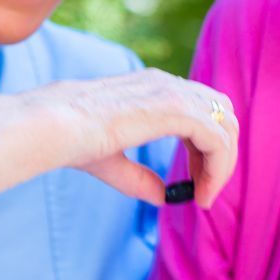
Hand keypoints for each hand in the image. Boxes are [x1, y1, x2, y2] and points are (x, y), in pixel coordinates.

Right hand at [50, 69, 238, 209]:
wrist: (54, 127)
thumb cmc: (72, 140)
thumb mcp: (111, 161)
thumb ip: (139, 177)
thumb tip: (163, 196)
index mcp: (153, 87)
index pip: (202, 109)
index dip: (206, 148)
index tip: (196, 184)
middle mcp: (167, 83)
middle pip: (222, 113)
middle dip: (221, 154)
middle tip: (206, 190)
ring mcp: (173, 92)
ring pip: (225, 125)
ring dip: (222, 164)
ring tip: (205, 194)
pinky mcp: (176, 108)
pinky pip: (217, 139)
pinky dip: (218, 168)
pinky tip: (202, 191)